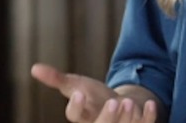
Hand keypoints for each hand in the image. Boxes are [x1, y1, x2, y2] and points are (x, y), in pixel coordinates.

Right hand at [31, 63, 158, 122]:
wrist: (118, 105)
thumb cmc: (93, 97)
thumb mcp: (76, 85)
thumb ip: (57, 79)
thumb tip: (34, 68)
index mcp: (83, 116)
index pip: (75, 116)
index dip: (76, 107)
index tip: (80, 94)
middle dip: (108, 117)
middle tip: (114, 102)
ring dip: (127, 118)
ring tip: (129, 102)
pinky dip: (148, 117)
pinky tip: (151, 105)